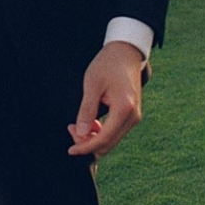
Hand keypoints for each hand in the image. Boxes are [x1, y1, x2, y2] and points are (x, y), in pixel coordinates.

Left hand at [67, 40, 145, 156]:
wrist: (125, 53)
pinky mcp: (131, 116)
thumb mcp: (92, 86)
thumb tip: (82, 134)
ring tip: (77, 124)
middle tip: (71, 128)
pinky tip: (88, 123)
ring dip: (92, 138)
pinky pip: (114, 133)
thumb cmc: (107, 65)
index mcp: (125, 109)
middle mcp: (133, 117)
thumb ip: (86, 111)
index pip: (103, 139)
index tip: (70, 150)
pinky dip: (99, 133)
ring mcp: (134, 117)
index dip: (85, 147)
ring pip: (110, 140)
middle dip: (87, 142)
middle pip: (107, 144)